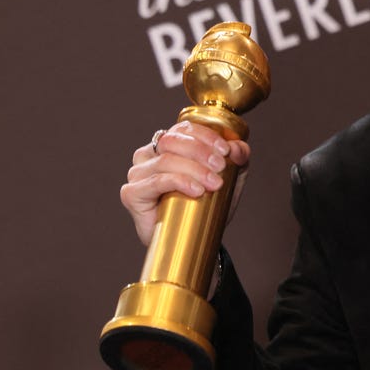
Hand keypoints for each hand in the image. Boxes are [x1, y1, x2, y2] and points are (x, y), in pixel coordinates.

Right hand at [121, 121, 251, 245]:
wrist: (191, 240)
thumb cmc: (206, 204)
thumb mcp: (230, 178)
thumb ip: (237, 158)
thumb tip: (237, 147)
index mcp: (168, 144)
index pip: (184, 128)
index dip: (206, 135)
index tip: (225, 150)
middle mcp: (148, 155)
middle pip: (173, 141)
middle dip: (201, 151)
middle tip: (220, 167)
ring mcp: (138, 173)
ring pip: (166, 160)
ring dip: (195, 169)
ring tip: (214, 183)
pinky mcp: (132, 193)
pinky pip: (156, 181)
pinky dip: (179, 182)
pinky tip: (196, 190)